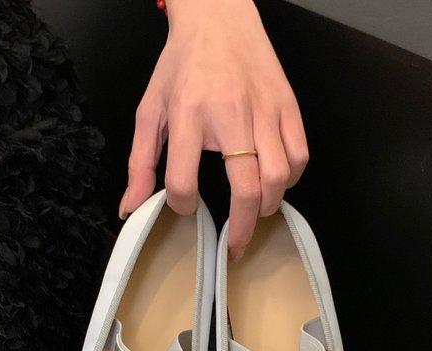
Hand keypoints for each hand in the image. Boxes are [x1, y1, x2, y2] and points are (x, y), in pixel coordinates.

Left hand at [122, 0, 308, 259]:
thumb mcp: (150, 110)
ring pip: (279, 177)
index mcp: (188, 114)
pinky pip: (300, 156)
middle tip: (235, 245)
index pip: (185, 181)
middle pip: (247, 188)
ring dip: (268, 205)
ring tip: (255, 211)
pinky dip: (290, 179)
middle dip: (242, 228)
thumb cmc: (182, 65)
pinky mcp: (288, 105)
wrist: (219, 17)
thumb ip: (140, 163)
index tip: (184, 205)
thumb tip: (131, 208)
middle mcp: (230, 113)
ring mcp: (265, 109)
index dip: (182, 205)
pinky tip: (275, 181)